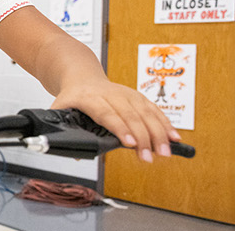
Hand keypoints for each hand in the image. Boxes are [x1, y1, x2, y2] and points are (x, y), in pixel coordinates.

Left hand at [51, 79, 180, 162]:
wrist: (82, 76)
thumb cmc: (73, 97)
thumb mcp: (60, 110)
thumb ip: (63, 130)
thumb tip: (76, 153)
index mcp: (90, 98)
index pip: (107, 114)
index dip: (120, 128)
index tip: (130, 143)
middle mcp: (112, 94)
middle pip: (131, 115)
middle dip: (143, 137)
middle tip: (149, 157)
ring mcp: (127, 94)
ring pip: (146, 112)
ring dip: (158, 133)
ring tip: (165, 152)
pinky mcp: (138, 97)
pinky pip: (154, 110)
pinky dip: (165, 124)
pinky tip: (174, 137)